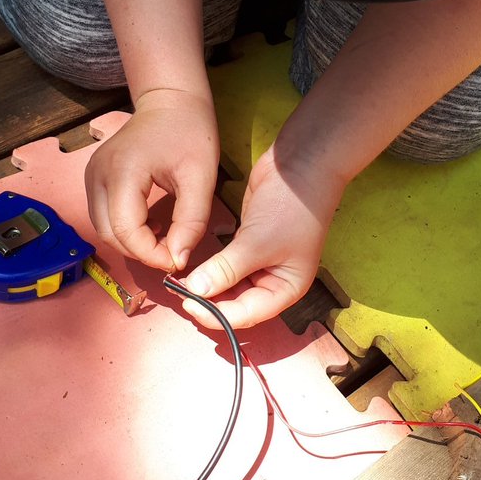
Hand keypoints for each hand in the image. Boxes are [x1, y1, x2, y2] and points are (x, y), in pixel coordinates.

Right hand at [85, 88, 219, 270]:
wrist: (171, 101)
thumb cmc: (190, 133)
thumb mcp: (201, 178)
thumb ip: (191, 221)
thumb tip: (178, 259)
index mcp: (123, 171)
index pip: (126, 231)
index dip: (150, 254)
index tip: (178, 260)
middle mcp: (98, 174)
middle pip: (109, 234)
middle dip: (141, 252)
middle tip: (172, 252)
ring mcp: (91, 175)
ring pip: (103, 229)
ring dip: (131, 242)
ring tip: (163, 237)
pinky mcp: (94, 177)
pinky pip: (103, 216)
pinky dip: (124, 229)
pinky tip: (151, 223)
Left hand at [179, 143, 343, 329]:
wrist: (300, 164)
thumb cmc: (292, 207)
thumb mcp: (257, 242)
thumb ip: (226, 269)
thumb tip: (196, 290)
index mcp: (286, 288)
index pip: (248, 314)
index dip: (218, 315)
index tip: (189, 305)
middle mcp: (274, 280)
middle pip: (238, 303)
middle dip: (211, 302)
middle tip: (181, 295)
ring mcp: (261, 261)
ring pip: (230, 285)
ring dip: (209, 286)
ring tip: (182, 284)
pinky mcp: (248, 244)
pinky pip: (226, 265)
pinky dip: (211, 268)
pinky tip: (193, 268)